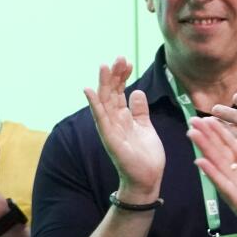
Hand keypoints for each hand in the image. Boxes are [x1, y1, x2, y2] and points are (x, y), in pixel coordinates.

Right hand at [85, 57, 165, 202]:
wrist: (147, 179)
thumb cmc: (145, 155)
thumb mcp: (145, 127)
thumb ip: (139, 110)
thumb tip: (136, 91)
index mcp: (123, 117)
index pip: (119, 92)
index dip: (122, 76)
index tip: (127, 62)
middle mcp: (114, 121)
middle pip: (111, 93)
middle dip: (115, 75)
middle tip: (120, 57)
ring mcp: (110, 129)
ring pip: (105, 102)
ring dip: (104, 83)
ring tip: (104, 66)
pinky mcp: (110, 139)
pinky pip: (101, 119)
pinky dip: (95, 104)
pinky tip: (89, 90)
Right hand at [188, 116, 236, 236]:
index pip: (233, 147)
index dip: (222, 133)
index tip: (208, 118)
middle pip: (222, 154)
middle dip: (209, 137)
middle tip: (192, 120)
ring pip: (219, 166)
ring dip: (206, 150)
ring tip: (192, 134)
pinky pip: (224, 186)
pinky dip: (213, 174)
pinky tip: (200, 162)